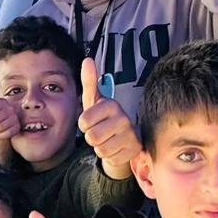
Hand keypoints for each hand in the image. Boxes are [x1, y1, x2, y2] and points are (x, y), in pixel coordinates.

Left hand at [78, 59, 139, 177]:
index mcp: (111, 104)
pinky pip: (110, 158)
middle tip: (101, 133)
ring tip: (108, 140)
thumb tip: (87, 59)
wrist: (123, 140)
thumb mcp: (94, 101)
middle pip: (92, 137)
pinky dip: (110, 156)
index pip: (83, 122)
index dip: (84, 126)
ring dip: (100, 147)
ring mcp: (130, 135)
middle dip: (92, 138)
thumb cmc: (103, 118)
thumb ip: (89, 82)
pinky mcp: (134, 150)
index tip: (93, 122)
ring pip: (101, 149)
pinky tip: (116, 148)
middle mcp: (123, 118)